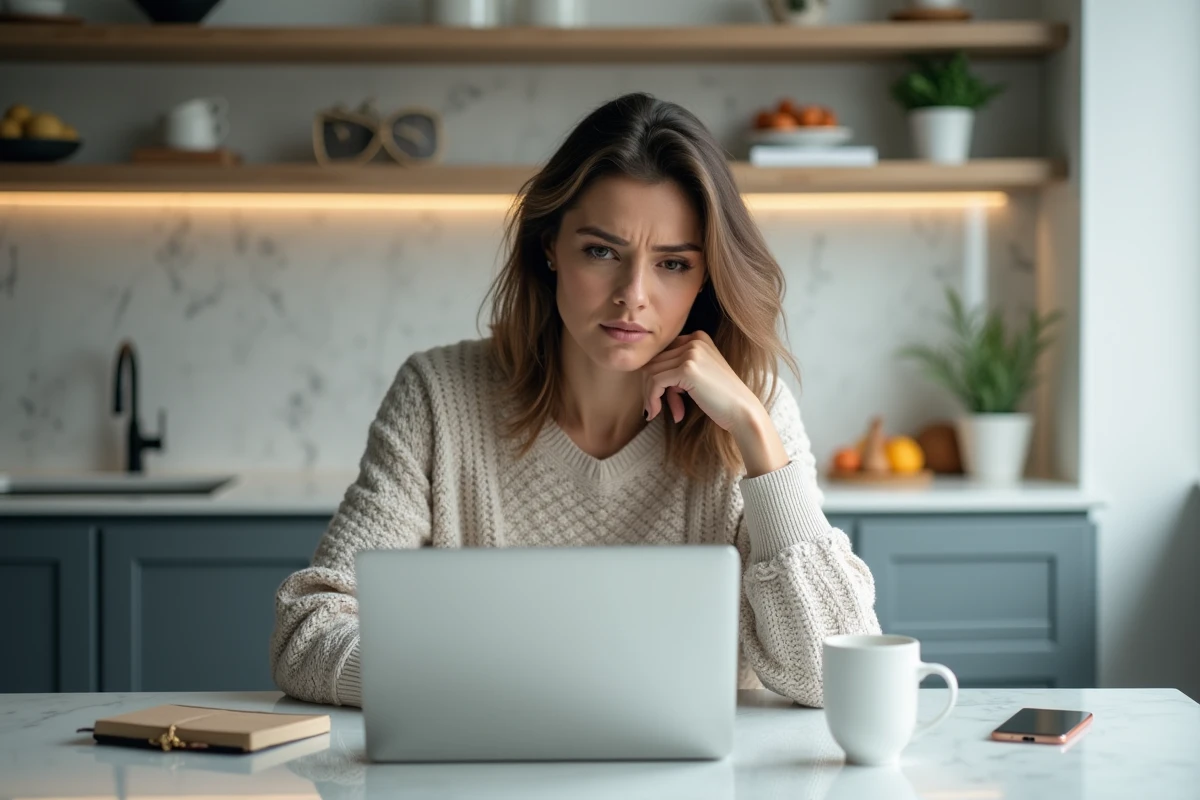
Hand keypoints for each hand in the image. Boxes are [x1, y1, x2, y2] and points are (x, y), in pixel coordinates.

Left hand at [642, 331, 757, 428]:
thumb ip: (674, 369)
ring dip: (650, 396)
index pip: (661, 354)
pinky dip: (651, 399)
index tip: (666, 400)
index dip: (657, 378)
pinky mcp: (687, 369)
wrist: (743, 412)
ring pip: (650, 372)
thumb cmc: (720, 400)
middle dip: (653, 389)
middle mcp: (694, 340)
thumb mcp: (696, 377)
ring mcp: (691, 352)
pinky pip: (655, 382)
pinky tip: (656, 413)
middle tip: (659, 409)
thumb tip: (643, 375)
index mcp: (697, 338)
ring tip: (659, 412)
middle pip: (653, 362)